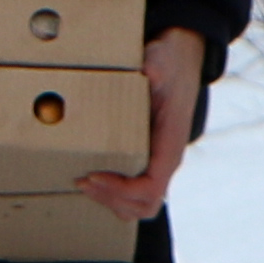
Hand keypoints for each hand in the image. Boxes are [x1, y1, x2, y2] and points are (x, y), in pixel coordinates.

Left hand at [82, 33, 207, 221]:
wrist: (181, 58)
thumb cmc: (171, 62)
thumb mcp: (163, 61)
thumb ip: (156, 68)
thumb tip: (149, 72)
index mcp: (171, 143)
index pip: (151, 186)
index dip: (122, 189)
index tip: (94, 174)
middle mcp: (166, 159)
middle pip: (145, 204)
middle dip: (112, 199)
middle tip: (82, 181)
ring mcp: (158, 162)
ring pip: (139, 204)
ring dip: (111, 200)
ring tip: (84, 183)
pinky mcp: (148, 158)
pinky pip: (133, 190)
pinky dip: (112, 193)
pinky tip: (92, 177)